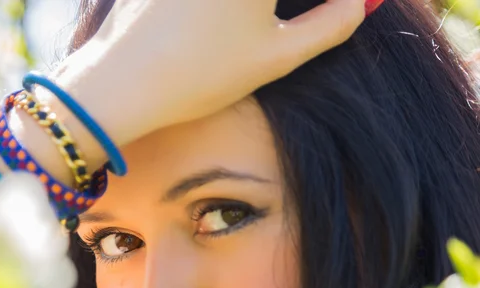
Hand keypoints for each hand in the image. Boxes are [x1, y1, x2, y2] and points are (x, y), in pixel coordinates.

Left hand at [51, 0, 365, 147]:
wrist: (121, 83)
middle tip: (306, 15)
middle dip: (280, 5)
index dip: (331, 1)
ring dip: (256, 9)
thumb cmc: (202, 75)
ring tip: (256, 23)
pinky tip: (225, 18)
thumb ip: (332, 25)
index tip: (343, 8)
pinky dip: (223, 6)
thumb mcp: (277, 56)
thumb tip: (362, 2)